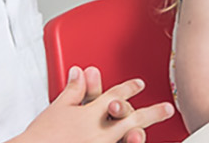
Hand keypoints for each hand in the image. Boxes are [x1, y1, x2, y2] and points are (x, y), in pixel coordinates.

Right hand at [16, 66, 174, 142]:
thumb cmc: (41, 134)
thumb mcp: (57, 108)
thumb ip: (73, 91)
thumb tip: (80, 72)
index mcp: (90, 113)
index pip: (115, 95)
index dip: (129, 88)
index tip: (140, 84)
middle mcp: (99, 130)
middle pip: (131, 117)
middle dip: (151, 112)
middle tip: (168, 108)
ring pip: (127, 137)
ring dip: (141, 134)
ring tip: (150, 131)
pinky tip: (134, 142)